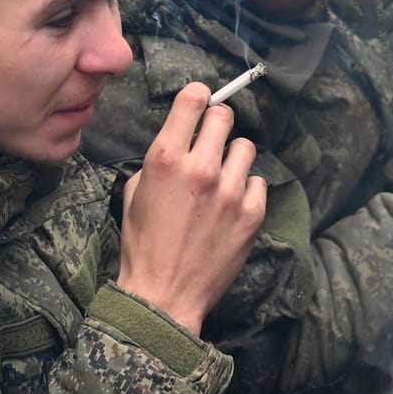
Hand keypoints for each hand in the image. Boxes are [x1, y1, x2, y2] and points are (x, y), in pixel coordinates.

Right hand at [117, 82, 267, 332]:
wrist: (164, 295)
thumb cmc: (142, 246)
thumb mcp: (134, 194)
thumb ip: (158, 162)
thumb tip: (179, 144)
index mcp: (166, 158)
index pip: (193, 99)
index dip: (198, 97)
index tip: (200, 103)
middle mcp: (202, 167)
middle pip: (224, 116)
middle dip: (216, 124)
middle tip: (211, 141)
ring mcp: (230, 191)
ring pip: (245, 148)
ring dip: (233, 158)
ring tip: (221, 179)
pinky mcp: (252, 214)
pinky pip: (257, 182)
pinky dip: (245, 190)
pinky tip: (231, 206)